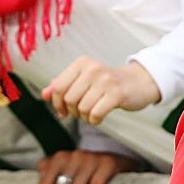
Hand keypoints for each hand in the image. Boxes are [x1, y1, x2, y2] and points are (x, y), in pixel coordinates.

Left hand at [41, 57, 161, 124]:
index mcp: (81, 63)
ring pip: (82, 108)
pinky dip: (94, 120)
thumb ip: (63, 85)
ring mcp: (105, 81)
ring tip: (92, 113)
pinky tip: (99, 117)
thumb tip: (44, 94)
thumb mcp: (84, 80)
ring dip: (85, 117)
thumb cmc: (107, 83)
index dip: (57, 103)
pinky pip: (95, 114)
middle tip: (81, 112)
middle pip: (69, 99)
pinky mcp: (116, 94)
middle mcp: (92, 69)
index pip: (58, 87)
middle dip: (72, 111)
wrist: (138, 82)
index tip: (62, 111)